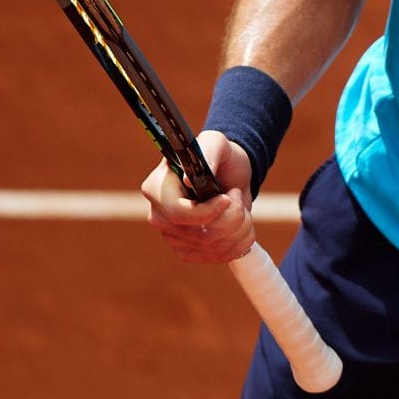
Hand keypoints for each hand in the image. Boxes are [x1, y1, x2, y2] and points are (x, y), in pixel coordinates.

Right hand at [139, 131, 256, 263]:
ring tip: (242, 208)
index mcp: (157, 188)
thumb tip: (187, 179)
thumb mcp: (216, 142)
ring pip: (213, 246)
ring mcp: (171, 236)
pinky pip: (216, 256)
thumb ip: (207, 152)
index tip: (229, 198)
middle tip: (237, 196)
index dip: (207, 212)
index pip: (177, 213)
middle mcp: (159, 215)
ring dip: (240, 228)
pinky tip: (241, 226)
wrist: (230, 175)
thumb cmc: (219, 156)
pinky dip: (238, 243)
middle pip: (200, 234)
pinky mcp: (187, 251)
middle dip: (232, 217)